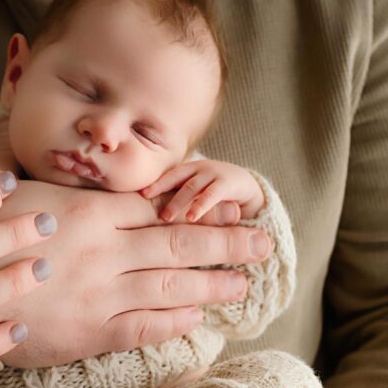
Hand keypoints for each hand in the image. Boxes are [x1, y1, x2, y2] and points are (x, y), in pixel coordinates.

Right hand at [0, 181, 273, 368]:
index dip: (200, 207)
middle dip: (227, 242)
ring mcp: (101, 292)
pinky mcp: (90, 332)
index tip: (231, 207)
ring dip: (213, 284)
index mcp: (90, 211)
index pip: (159, 207)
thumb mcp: (14, 193)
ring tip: (244, 283)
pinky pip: (146, 326)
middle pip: (180, 241)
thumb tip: (78, 171)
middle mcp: (105, 250)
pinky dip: (176, 321)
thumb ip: (56, 187)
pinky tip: (198, 318)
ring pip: (172, 285)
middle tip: (263, 243)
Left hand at [141, 160, 264, 223]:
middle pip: (176, 179)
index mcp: (188, 171)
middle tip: (147, 209)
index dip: (154, 184)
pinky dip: (200, 205)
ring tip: (165, 218)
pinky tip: (191, 218)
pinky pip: (212, 194)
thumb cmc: (214, 195)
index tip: (139, 195)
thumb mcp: (194, 195)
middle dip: (161, 193)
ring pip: (191, 186)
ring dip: (177, 202)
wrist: (248, 188)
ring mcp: (214, 174)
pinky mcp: (230, 183)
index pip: (167, 175)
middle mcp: (199, 169)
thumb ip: (176, 199)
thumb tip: (146, 218)